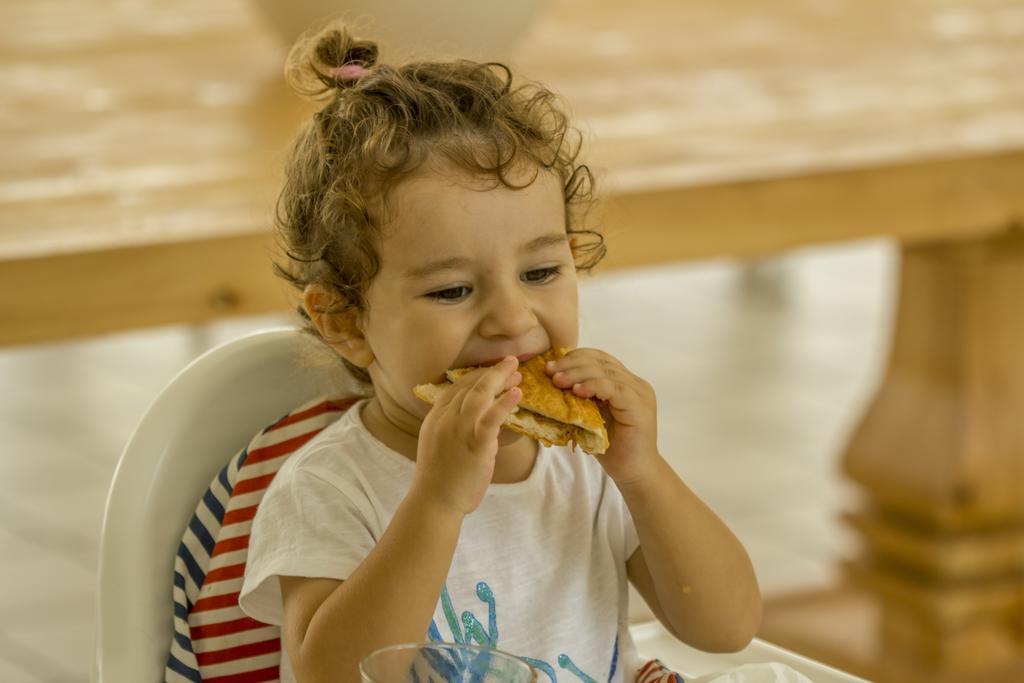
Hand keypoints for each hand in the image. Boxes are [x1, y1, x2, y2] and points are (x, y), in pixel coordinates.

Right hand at [413, 356, 522, 514]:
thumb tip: (470, 421)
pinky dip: (505, 402)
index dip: (477, 376)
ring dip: (501, 380)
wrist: (434, 502)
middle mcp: (445, 419)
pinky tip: (517, 393)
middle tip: (511, 363)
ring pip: (481, 395)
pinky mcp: (475, 444)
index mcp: (435, 418)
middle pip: (470, 386)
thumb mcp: (438, 445)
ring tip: (517, 371)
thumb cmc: (438, 480)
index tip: (492, 370)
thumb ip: (451, 429)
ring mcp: (459, 430)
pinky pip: (492, 417)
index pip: (456, 388)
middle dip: (492, 372)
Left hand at [545, 348, 658, 483]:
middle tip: (550, 372)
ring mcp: (639, 393)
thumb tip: (549, 384)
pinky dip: (594, 386)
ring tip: (558, 381)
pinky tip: (577, 391)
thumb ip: (579, 400)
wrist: (634, 473)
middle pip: (601, 361)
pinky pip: (615, 388)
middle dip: (571, 364)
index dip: (574, 358)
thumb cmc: (611, 448)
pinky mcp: (640, 406)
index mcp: (624, 382)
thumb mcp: (590, 418)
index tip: (550, 367)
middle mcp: (635, 383)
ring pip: (606, 372)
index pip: (598, 358)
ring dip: (578, 374)